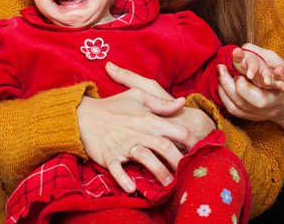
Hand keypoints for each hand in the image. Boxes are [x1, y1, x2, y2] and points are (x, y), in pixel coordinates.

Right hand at [77, 63, 195, 192]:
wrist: (83, 114)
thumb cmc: (114, 104)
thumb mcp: (139, 95)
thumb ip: (162, 102)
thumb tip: (182, 102)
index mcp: (149, 118)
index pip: (176, 130)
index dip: (190, 141)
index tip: (199, 150)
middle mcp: (139, 132)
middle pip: (165, 147)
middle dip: (179, 161)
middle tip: (188, 172)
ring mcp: (124, 144)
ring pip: (146, 159)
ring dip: (158, 172)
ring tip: (168, 184)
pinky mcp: (108, 155)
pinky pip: (117, 169)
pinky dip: (123, 179)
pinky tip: (132, 188)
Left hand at [218, 44, 283, 137]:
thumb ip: (281, 69)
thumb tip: (276, 68)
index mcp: (268, 101)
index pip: (244, 90)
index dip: (238, 77)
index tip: (236, 68)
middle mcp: (259, 111)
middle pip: (235, 99)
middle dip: (225, 82)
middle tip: (221, 66)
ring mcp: (253, 116)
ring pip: (231, 107)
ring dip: (222, 89)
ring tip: (220, 74)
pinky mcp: (249, 118)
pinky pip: (232, 111)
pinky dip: (225, 97)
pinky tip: (222, 85)